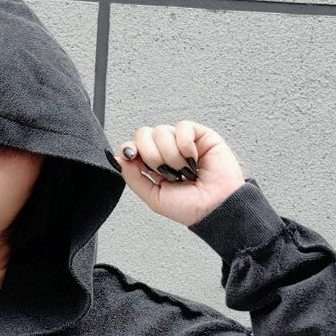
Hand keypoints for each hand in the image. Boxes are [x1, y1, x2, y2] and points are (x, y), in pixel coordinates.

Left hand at [109, 120, 246, 226]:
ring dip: (171, 155)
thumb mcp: (154, 197)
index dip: (131, 149)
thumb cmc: (191, 207)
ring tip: (184, 170)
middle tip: (167, 172)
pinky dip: (185, 145)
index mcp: (154, 165)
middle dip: (152, 155)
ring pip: (161, 131)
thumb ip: (133, 178)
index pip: (134, 145)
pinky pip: (183, 127)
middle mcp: (167, 151)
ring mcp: (183, 142)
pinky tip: (193, 159)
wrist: (215, 208)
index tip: (134, 158)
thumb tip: (120, 158)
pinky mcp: (201, 135)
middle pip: (144, 134)